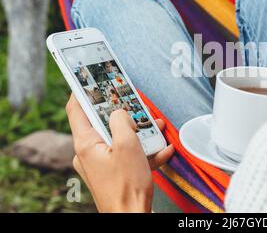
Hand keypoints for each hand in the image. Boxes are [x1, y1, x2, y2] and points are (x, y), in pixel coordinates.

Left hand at [66, 94, 174, 212]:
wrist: (132, 216)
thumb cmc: (127, 187)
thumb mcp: (128, 145)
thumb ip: (122, 121)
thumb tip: (119, 112)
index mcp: (86, 143)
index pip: (76, 109)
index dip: (82, 91)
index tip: (88, 78)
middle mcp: (89, 153)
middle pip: (102, 123)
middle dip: (123, 113)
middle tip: (135, 105)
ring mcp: (100, 164)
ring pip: (117, 138)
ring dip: (138, 133)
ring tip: (157, 128)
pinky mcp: (112, 173)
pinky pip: (126, 155)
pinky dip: (142, 151)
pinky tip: (161, 150)